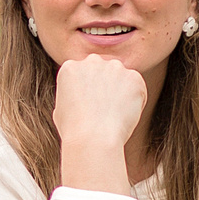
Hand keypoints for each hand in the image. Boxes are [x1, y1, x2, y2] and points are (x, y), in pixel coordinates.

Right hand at [50, 55, 145, 193]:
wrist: (92, 138)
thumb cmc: (73, 130)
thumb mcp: (61, 108)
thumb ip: (72, 94)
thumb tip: (80, 97)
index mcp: (71, 67)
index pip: (84, 73)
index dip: (88, 91)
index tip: (90, 107)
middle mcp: (92, 61)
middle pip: (104, 71)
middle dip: (106, 86)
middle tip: (104, 110)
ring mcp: (115, 67)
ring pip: (122, 78)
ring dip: (121, 92)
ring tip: (114, 115)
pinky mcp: (134, 77)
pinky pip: (137, 88)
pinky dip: (135, 101)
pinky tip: (125, 115)